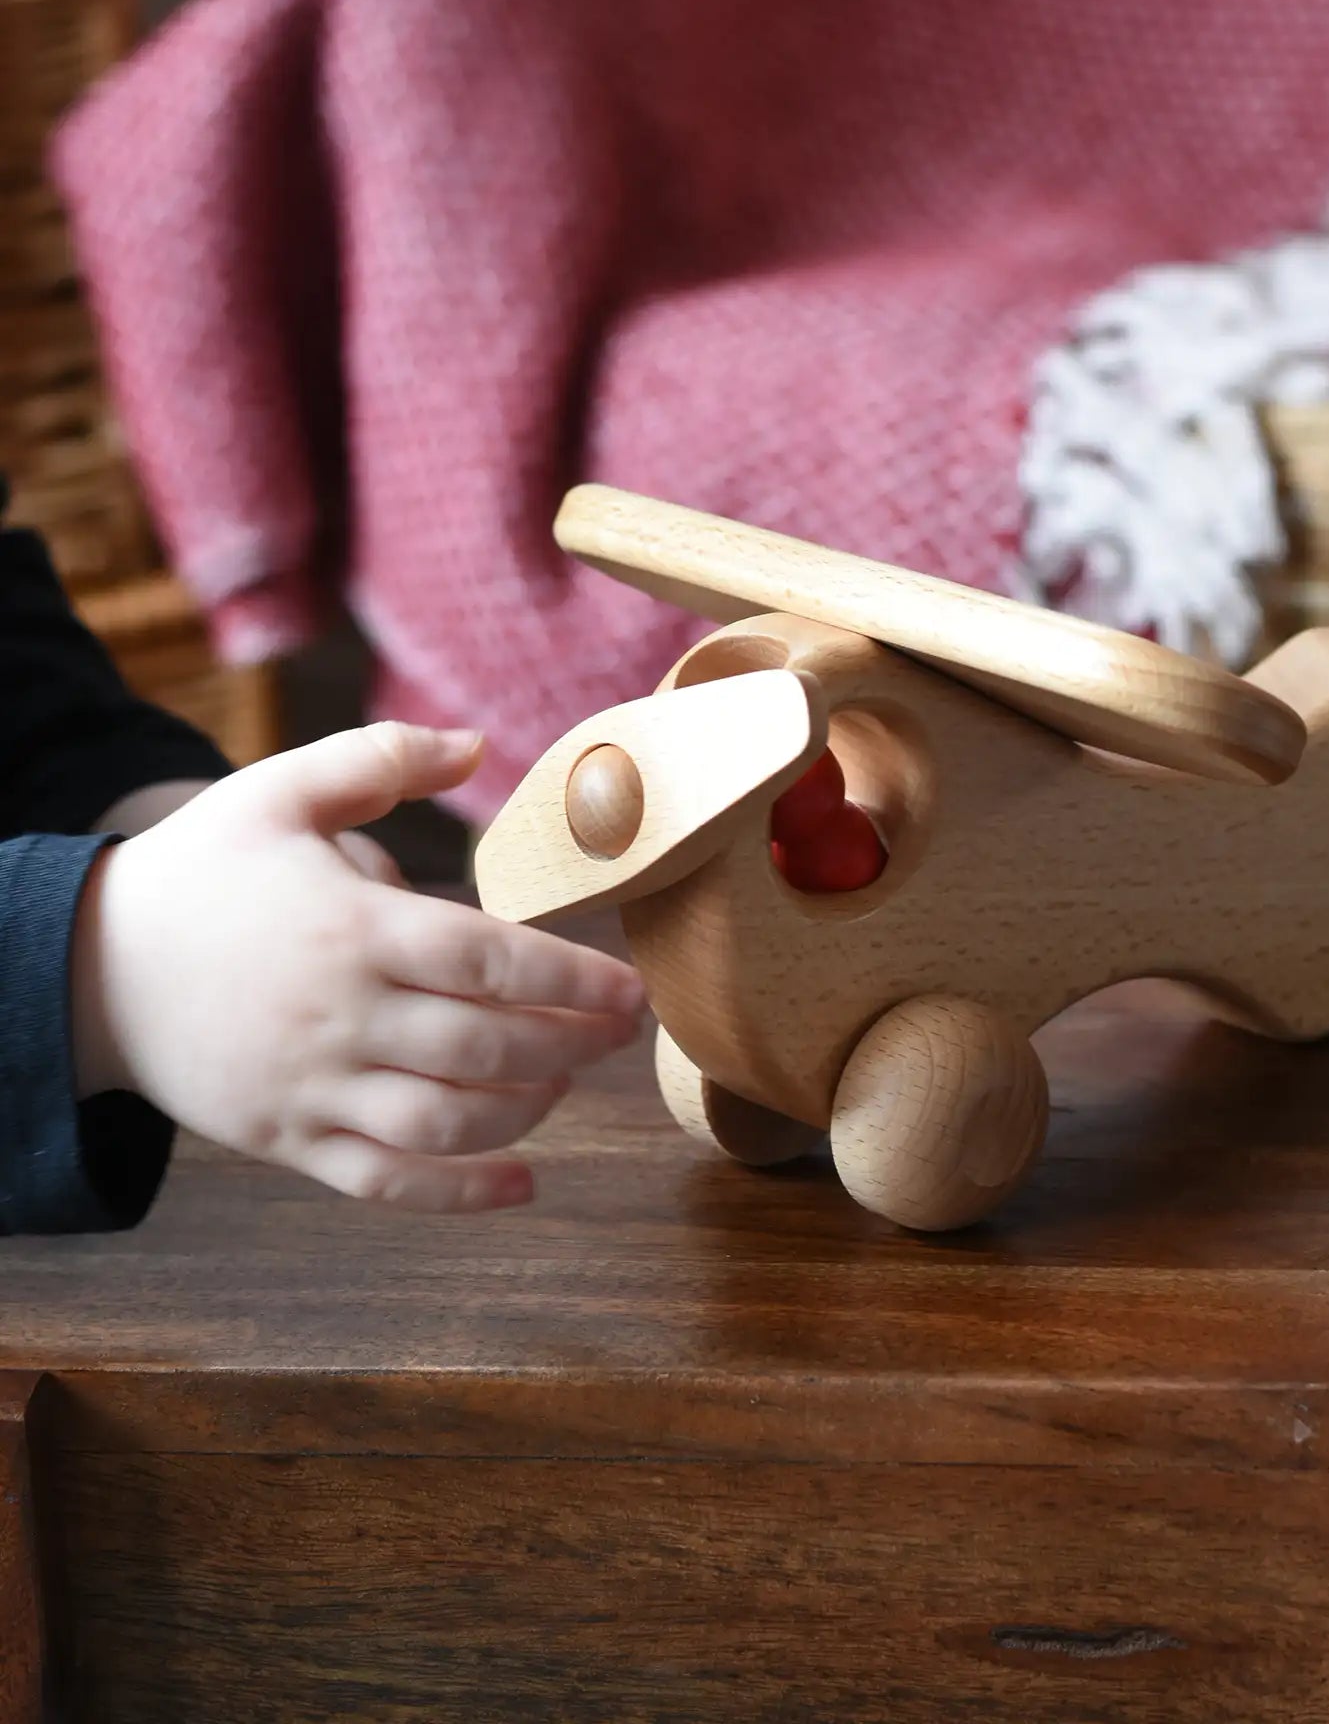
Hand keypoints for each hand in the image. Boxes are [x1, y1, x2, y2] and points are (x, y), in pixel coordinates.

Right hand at [71, 723, 646, 1211]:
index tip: (630, 990)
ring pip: (446, 1122)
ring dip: (527, 1110)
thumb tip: (481, 746)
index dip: (570, 980)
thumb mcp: (279, 789)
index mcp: (351, 929)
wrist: (88, 966)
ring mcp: (311, 1090)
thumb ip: (382, 759)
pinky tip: (524, 1184)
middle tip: (621, 1033)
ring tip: (567, 1080)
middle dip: (570, 1044)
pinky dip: (460, 1193)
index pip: (486, 962)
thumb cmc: (202, 869)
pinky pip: (386, 1183)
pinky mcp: (286, 1142)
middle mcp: (339, 1018)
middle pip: (482, 1047)